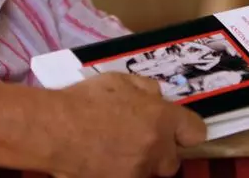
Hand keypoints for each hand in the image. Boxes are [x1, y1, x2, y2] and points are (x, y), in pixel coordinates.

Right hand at [52, 72, 205, 177]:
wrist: (53, 130)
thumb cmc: (84, 100)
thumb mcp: (118, 80)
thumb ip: (146, 89)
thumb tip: (157, 98)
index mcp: (162, 118)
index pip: (196, 132)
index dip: (184, 130)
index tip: (174, 129)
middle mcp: (156, 149)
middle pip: (172, 160)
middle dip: (158, 151)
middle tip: (135, 139)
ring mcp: (138, 172)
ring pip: (147, 171)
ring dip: (136, 162)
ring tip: (110, 149)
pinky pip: (126, 177)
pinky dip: (116, 171)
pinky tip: (99, 160)